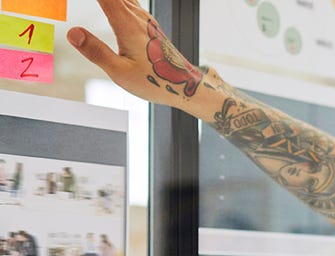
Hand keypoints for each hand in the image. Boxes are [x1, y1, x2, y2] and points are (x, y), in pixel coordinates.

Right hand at [67, 0, 203, 107]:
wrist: (184, 85)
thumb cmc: (155, 82)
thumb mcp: (120, 73)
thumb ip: (96, 52)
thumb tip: (72, 33)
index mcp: (127, 24)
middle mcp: (137, 16)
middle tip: (68, 2)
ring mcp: (144, 18)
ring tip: (99, 3)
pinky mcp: (148, 23)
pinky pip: (128, 0)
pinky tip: (110, 3)